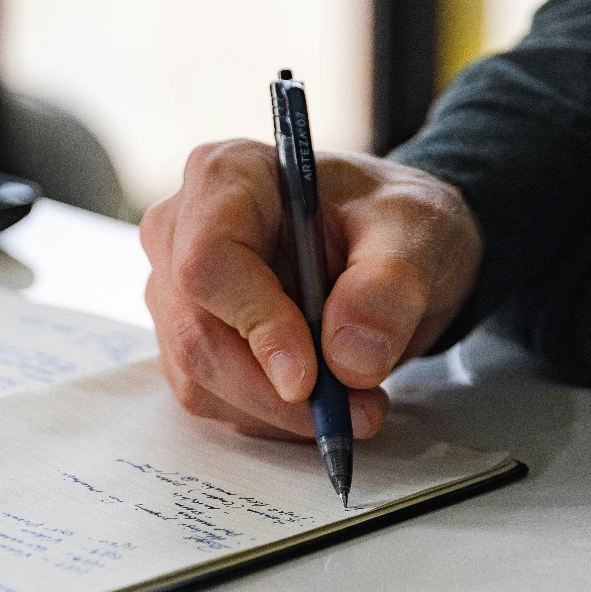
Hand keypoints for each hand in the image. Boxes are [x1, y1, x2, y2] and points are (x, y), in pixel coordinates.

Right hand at [139, 140, 481, 439]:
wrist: (389, 245)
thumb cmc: (390, 219)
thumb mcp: (417, 232)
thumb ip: (389, 285)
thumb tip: (349, 358)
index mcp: (227, 175)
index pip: (207, 260)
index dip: (254, 324)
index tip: (309, 379)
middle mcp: (180, 229)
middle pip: (195, 331)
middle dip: (275, 390)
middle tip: (356, 409)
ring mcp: (173, 287)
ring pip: (198, 375)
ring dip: (277, 410)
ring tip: (354, 401)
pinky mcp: (184, 336)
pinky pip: (209, 397)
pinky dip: (268, 416)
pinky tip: (318, 398)